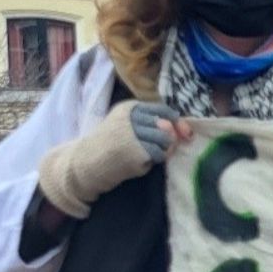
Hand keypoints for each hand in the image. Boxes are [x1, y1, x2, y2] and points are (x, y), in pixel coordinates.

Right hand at [35, 100, 190, 217]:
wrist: (86, 163)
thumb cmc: (110, 145)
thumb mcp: (129, 128)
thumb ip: (153, 126)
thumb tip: (182, 132)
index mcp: (130, 108)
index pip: (163, 110)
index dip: (178, 122)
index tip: (185, 134)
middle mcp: (132, 117)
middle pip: (166, 127)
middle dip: (168, 140)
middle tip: (153, 149)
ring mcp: (134, 133)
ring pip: (165, 141)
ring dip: (161, 151)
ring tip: (145, 155)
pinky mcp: (137, 150)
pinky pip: (159, 155)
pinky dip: (153, 161)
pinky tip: (139, 163)